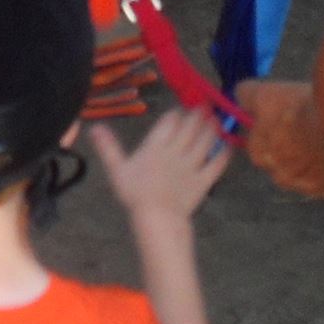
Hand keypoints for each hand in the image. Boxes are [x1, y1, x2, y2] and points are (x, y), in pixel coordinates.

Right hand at [88, 110, 231, 228]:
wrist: (156, 217)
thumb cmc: (134, 194)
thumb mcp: (117, 169)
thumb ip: (108, 147)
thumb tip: (94, 127)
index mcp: (155, 146)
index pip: (169, 123)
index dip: (176, 114)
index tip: (180, 109)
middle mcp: (176, 151)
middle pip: (189, 127)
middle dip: (197, 114)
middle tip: (204, 105)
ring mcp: (193, 164)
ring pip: (205, 140)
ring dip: (211, 127)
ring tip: (216, 119)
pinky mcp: (204, 179)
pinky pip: (217, 163)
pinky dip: (224, 153)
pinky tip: (229, 146)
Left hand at [235, 80, 323, 199]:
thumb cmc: (301, 108)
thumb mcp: (266, 93)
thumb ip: (247, 95)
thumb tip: (240, 94)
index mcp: (262, 157)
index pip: (258, 148)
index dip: (271, 132)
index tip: (286, 119)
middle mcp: (284, 178)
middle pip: (285, 165)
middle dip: (295, 151)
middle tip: (311, 128)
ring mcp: (314, 188)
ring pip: (314, 177)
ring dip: (319, 164)